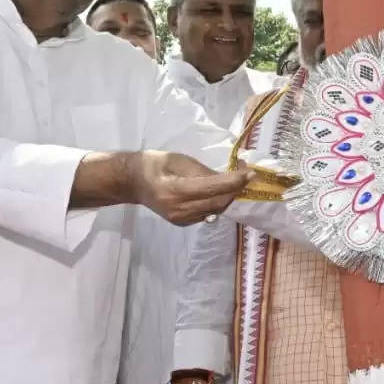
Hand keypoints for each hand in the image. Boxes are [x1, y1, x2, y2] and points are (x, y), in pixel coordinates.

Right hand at [136, 151, 250, 225]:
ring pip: (215, 210)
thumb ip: (203, 170)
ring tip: (235, 181)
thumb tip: (229, 177)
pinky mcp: (182, 223)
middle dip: (236, 189)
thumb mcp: (180, 160)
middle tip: (246, 174)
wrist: (133, 182)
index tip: (250, 173)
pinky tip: (219, 191)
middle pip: (218, 202)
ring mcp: (181, 219)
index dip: (234, 181)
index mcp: (176, 190)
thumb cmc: (156, 164)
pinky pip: (207, 214)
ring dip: (228, 196)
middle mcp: (180, 209)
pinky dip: (217, 203)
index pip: (213, 188)